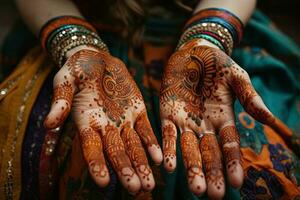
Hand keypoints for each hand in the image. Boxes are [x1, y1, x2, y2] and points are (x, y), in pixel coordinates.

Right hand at [44, 48, 162, 193]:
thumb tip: (48, 124)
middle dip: (125, 170)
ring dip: (141, 164)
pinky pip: (146, 130)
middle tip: (135, 189)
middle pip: (116, 152)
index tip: (103, 182)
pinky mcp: (138, 111)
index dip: (97, 164)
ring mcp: (123, 120)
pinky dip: (151, 143)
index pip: (91, 148)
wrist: (97, 59)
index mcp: (86, 122)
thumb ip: (61, 102)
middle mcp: (106, 127)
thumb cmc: (77, 70)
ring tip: (149, 184)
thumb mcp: (65, 81)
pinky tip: (158, 158)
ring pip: (133, 146)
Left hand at [160, 39, 274, 198]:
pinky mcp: (167, 113)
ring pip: (188, 149)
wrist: (193, 51)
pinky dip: (168, 149)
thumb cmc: (219, 64)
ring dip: (191, 167)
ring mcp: (185, 121)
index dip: (233, 163)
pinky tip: (167, 165)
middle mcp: (204, 126)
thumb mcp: (237, 78)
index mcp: (224, 119)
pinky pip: (167, 134)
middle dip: (211, 173)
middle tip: (214, 195)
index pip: (230, 145)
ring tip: (195, 188)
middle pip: (209, 153)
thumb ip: (250, 98)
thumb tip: (268, 119)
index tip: (237, 183)